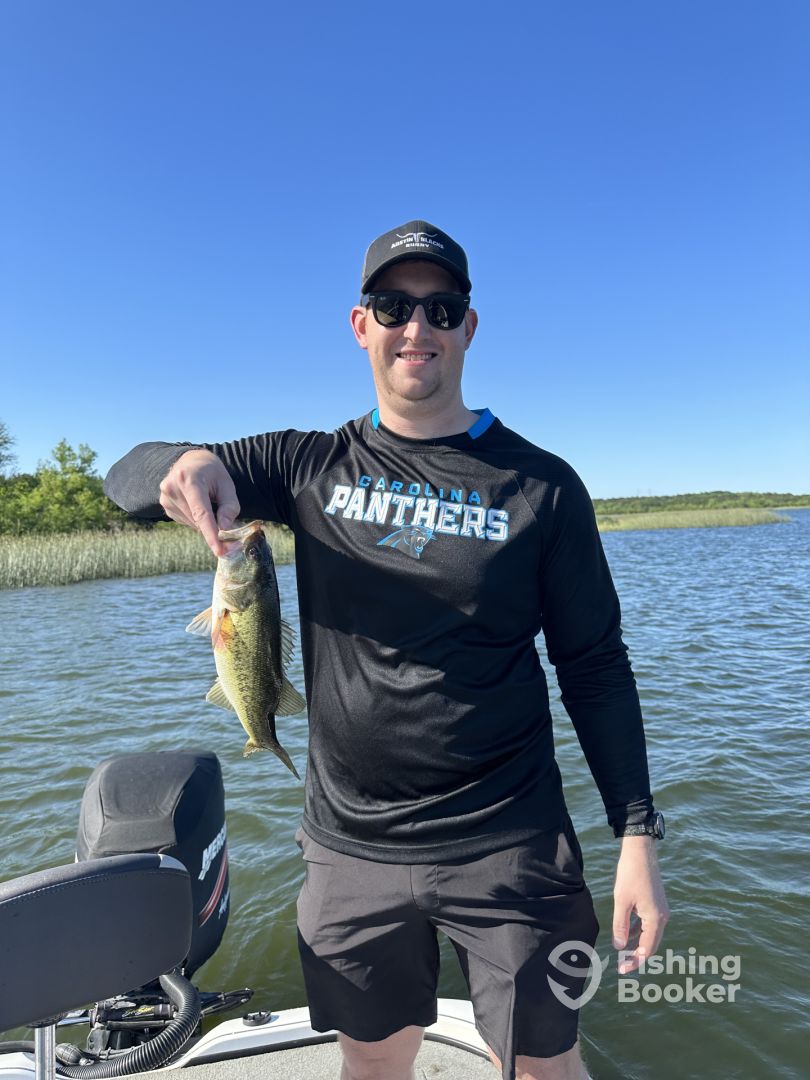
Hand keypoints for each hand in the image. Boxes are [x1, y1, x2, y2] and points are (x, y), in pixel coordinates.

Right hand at [159, 449, 240, 555]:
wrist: (190, 461)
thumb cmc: (211, 471)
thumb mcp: (226, 483)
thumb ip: (229, 506)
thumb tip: (225, 529)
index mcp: (189, 479)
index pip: (201, 513)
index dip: (211, 534)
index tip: (219, 551)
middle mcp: (172, 488)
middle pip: (198, 520)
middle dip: (214, 530)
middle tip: (229, 530)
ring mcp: (165, 498)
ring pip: (192, 523)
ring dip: (205, 522)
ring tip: (209, 502)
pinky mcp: (164, 505)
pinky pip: (186, 521)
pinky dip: (196, 519)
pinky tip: (197, 504)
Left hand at [612, 835, 669, 973]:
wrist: (640, 852)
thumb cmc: (630, 875)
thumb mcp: (621, 901)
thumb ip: (620, 926)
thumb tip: (619, 948)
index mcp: (656, 919)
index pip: (646, 950)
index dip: (634, 962)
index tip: (622, 971)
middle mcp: (663, 917)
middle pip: (651, 945)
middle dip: (637, 957)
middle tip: (622, 967)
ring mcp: (661, 910)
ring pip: (651, 935)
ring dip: (638, 944)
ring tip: (623, 953)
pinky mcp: (657, 904)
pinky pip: (649, 924)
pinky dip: (640, 932)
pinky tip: (628, 933)